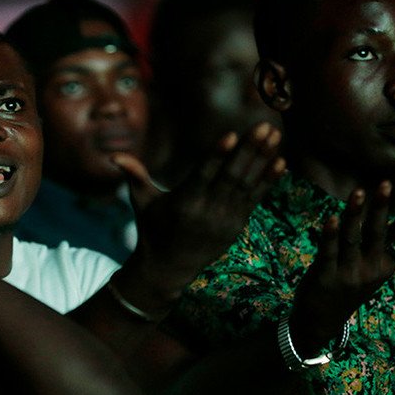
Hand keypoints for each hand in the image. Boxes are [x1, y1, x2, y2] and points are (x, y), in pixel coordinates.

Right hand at [117, 123, 285, 300]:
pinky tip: (280, 162)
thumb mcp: (141, 203)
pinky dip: (267, 181)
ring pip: (246, 185)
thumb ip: (134, 176)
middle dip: (249, 150)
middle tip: (264, 126)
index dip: (218, 155)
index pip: (203, 175)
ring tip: (273, 135)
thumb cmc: (152, 228)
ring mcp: (224, 220)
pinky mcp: (236, 226)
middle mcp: (206, 212)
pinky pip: (255, 199)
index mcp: (183, 204)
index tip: (231, 135)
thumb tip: (114, 157)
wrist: (169, 268)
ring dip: (262, 159)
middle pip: (231, 176)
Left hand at [291, 182, 394, 352]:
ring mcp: (348, 273)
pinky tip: (332, 217)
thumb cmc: (346, 286)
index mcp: (384, 266)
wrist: (321, 320)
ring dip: (354, 213)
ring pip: (352, 238)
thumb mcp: (369, 270)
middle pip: (377, 233)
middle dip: (381, 208)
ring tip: (358, 191)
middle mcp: (370, 269)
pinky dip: (330, 234)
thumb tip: (381, 212)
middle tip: (385, 183)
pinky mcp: (325, 277)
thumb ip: (375, 246)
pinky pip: (328, 252)